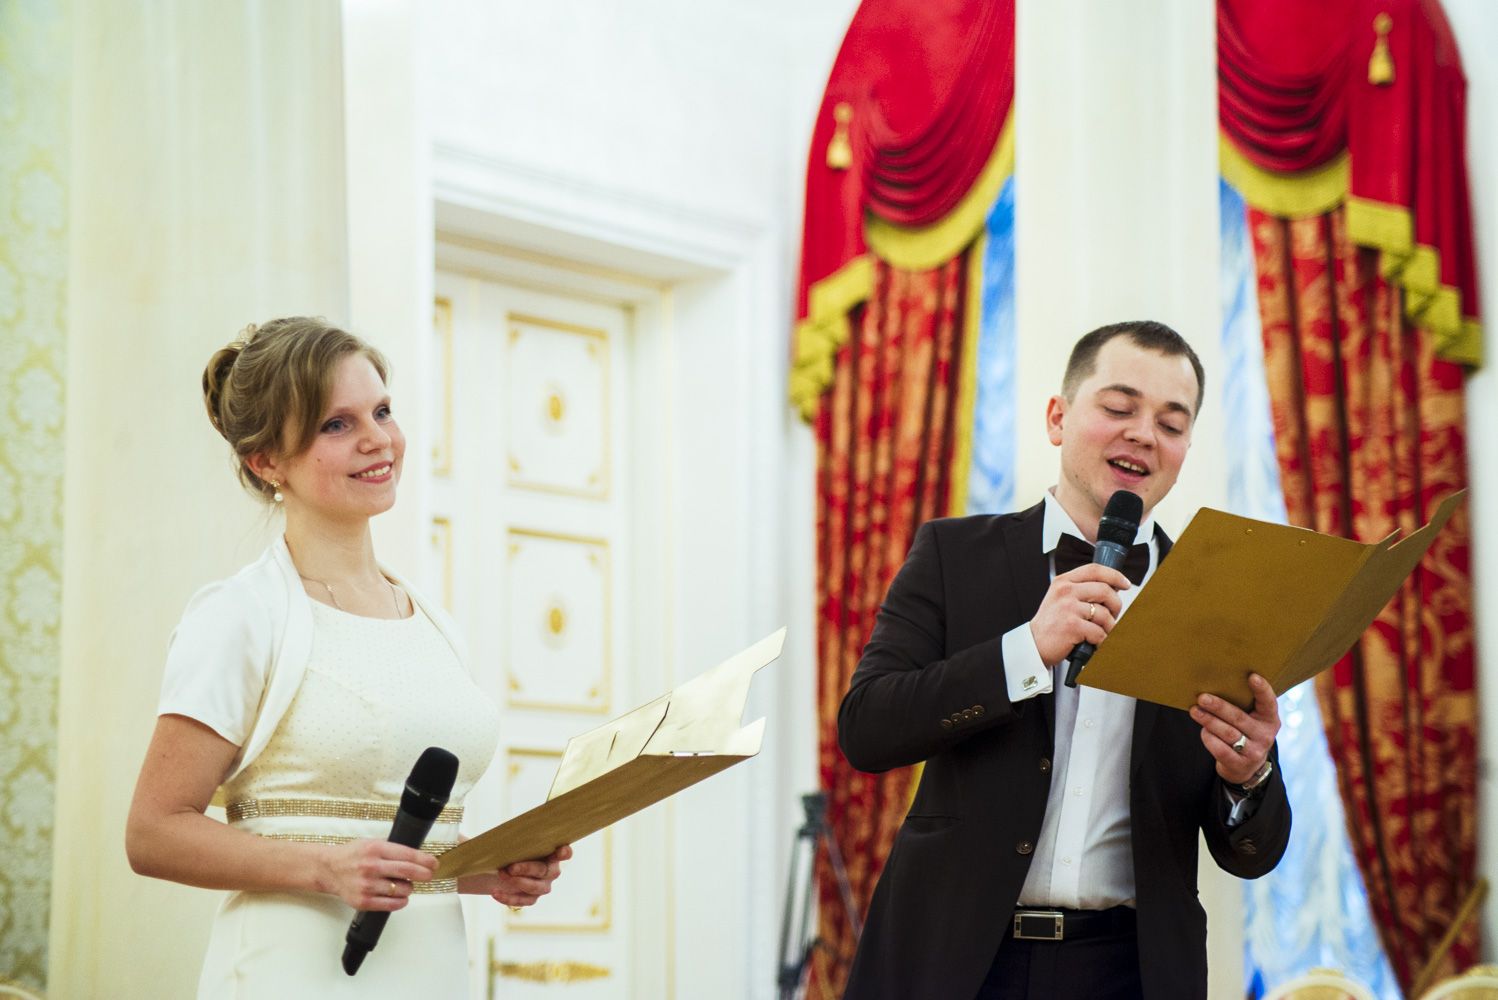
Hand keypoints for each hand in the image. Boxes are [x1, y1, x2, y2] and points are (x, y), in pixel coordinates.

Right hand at [320, 837, 438, 911]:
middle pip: (408, 872)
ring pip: (402, 889)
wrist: (328, 869)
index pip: (408, 854)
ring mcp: (367, 885)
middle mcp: (371, 866)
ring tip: (405, 885)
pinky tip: (401, 897)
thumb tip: (418, 855)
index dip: (425, 860)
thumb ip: (392, 848)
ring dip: (410, 888)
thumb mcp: (372, 842)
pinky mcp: (363, 901)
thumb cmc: (353, 855)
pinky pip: (391, 904)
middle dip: (424, 874)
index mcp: (375, 848)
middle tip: (429, 875)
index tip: (434, 863)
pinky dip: (401, 901)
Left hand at [461, 844, 572, 907]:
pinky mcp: (532, 898)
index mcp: (551, 852)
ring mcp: (543, 886)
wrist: (498, 867)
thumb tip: (499, 831)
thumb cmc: (510, 849)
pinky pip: (524, 902)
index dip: (565, 852)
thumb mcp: (513, 841)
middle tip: (510, 866)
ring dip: (517, 883)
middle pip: (545, 871)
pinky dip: (509, 898)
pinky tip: (495, 892)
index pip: (566, 853)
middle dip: (527, 868)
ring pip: (536, 888)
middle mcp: (551, 870)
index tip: (560, 850)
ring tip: (500, 875)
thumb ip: (515, 837)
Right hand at [1028, 564, 1131, 665]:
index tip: (1125, 583)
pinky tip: (1094, 642)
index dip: (1114, 575)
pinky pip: (1099, 632)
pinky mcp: (1072, 626)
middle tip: (1113, 615)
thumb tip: (1112, 589)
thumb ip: (1081, 590)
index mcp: (1063, 582)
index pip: (1095, 570)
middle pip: (1105, 590)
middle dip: (1116, 605)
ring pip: (1104, 614)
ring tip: (1101, 633)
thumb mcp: (1060, 599)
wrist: (1034, 645)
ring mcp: (1068, 608)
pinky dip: (1101, 641)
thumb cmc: (1050, 624)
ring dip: (1108, 627)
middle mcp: (1065, 591)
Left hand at [1190, 673, 1281, 785]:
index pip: (1269, 703)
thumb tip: (1212, 685)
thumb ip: (1241, 705)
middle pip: (1239, 718)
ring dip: (1209, 721)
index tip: (1252, 676)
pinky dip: (1209, 738)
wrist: (1245, 767)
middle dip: (1219, 707)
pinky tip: (1203, 730)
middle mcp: (1265, 735)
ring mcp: (1254, 752)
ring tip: (1195, 711)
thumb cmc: (1243, 732)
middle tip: (1202, 697)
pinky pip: (1221, 750)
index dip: (1262, 690)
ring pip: (1228, 733)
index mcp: (1269, 719)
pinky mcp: (1240, 765)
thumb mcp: (1251, 719)